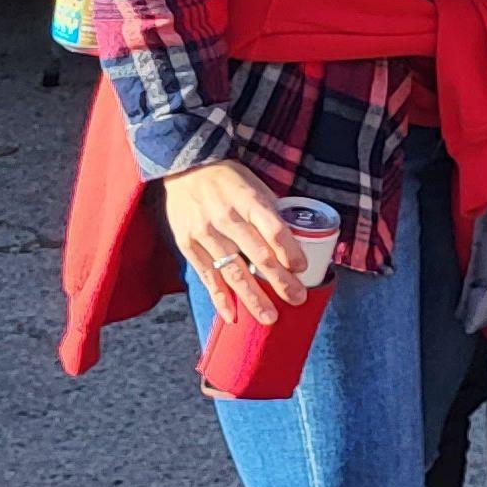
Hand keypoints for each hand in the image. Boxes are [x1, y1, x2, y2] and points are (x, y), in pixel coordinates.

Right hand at [163, 161, 305, 319]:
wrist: (184, 168)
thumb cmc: (228, 180)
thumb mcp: (255, 185)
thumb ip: (271, 214)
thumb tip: (296, 244)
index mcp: (248, 199)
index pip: (275, 230)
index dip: (290, 251)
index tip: (302, 268)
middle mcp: (226, 217)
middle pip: (258, 256)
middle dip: (280, 281)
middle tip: (297, 299)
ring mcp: (205, 233)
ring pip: (233, 272)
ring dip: (253, 298)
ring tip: (270, 318)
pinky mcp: (187, 246)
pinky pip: (207, 277)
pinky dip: (220, 299)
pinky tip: (233, 317)